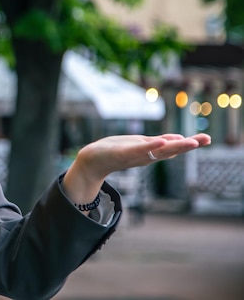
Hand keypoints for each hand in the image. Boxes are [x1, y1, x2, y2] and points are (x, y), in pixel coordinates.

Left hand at [75, 133, 210, 180]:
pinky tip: (162, 141)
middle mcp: (146, 156)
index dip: (190, 143)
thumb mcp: (140, 145)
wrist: (92, 160)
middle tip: (207, 139)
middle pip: (171, 150)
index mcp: (151, 152)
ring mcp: (136, 156)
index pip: (173, 147)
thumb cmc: (116, 151)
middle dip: (189, 145)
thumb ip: (157, 143)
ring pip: (158, 151)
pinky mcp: (123, 154)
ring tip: (191, 141)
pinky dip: (151, 146)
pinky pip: (139, 150)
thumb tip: (179, 139)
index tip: (207, 139)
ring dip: (175, 146)